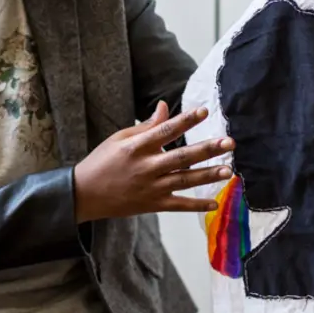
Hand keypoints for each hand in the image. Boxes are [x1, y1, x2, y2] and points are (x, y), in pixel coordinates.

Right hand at [73, 102, 233, 222]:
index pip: (166, 130)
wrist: (85, 193)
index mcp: (136, 147)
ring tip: (228, 170)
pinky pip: (178, 205)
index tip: (204, 111)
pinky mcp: (152, 205)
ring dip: (207, 175)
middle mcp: (146, 167)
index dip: (186, 120)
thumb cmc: (102, 161)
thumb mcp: (119, 139)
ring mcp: (150, 187)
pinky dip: (196, 205)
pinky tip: (215, 202)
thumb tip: (164, 107)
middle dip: (207, 149)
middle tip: (229, 142)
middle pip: (181, 156)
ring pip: (184, 180)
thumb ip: (146, 126)